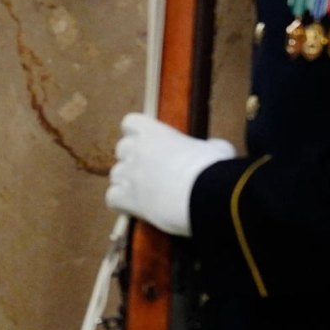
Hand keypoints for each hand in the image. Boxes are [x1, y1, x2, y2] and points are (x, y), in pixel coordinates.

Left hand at [105, 112, 233, 236]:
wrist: (205, 196)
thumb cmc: (214, 169)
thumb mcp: (217, 149)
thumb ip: (207, 146)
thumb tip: (212, 148)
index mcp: (155, 134)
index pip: (131, 122)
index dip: (137, 133)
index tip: (148, 142)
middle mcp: (136, 151)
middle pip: (121, 150)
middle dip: (133, 159)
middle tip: (152, 171)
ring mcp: (129, 174)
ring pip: (116, 175)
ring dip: (127, 182)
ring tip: (147, 192)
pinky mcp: (126, 198)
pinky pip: (112, 197)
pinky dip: (121, 202)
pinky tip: (137, 207)